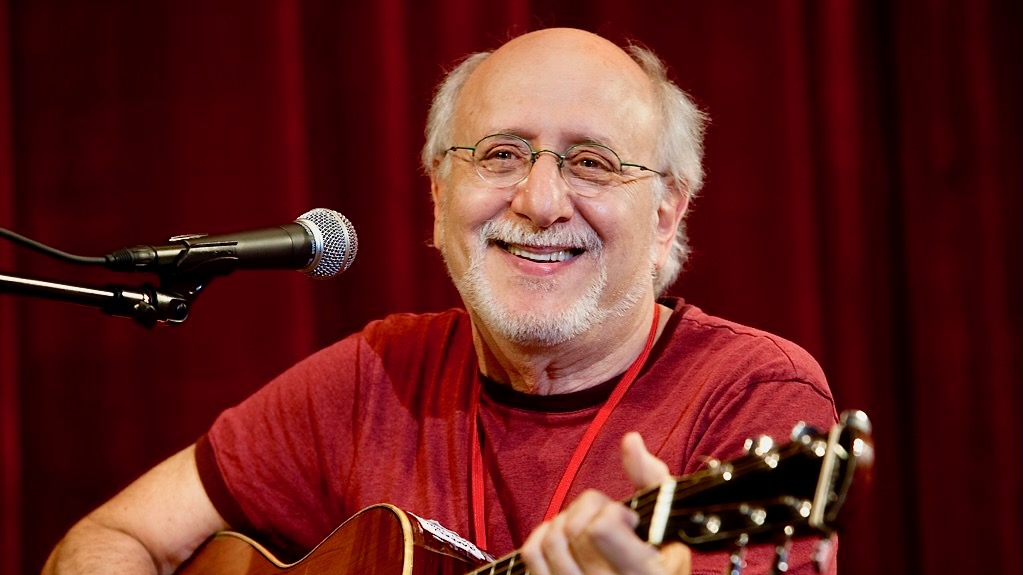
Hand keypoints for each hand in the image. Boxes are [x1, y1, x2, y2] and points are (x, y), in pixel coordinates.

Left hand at [520, 432, 691, 574]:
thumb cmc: (658, 558)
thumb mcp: (666, 522)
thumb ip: (652, 478)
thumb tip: (630, 440)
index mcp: (646, 572)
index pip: (601, 529)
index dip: (611, 512)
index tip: (627, 520)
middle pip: (574, 529)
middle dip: (588, 509)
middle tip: (605, 517)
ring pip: (551, 540)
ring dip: (566, 520)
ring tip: (586, 527)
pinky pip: (532, 554)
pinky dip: (542, 534)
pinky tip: (564, 535)